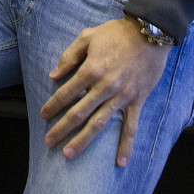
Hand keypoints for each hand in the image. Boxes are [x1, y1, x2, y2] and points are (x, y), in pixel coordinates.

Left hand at [39, 17, 170, 164]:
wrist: (150, 32)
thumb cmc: (116, 33)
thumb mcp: (88, 36)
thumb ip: (69, 56)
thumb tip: (53, 75)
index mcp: (91, 69)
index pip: (66, 93)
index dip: (53, 105)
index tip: (43, 115)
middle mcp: (105, 86)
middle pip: (79, 113)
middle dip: (62, 129)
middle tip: (49, 141)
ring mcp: (122, 96)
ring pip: (99, 123)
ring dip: (83, 140)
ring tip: (69, 154)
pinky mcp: (137, 101)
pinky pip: (131, 126)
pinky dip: (126, 145)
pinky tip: (120, 161)